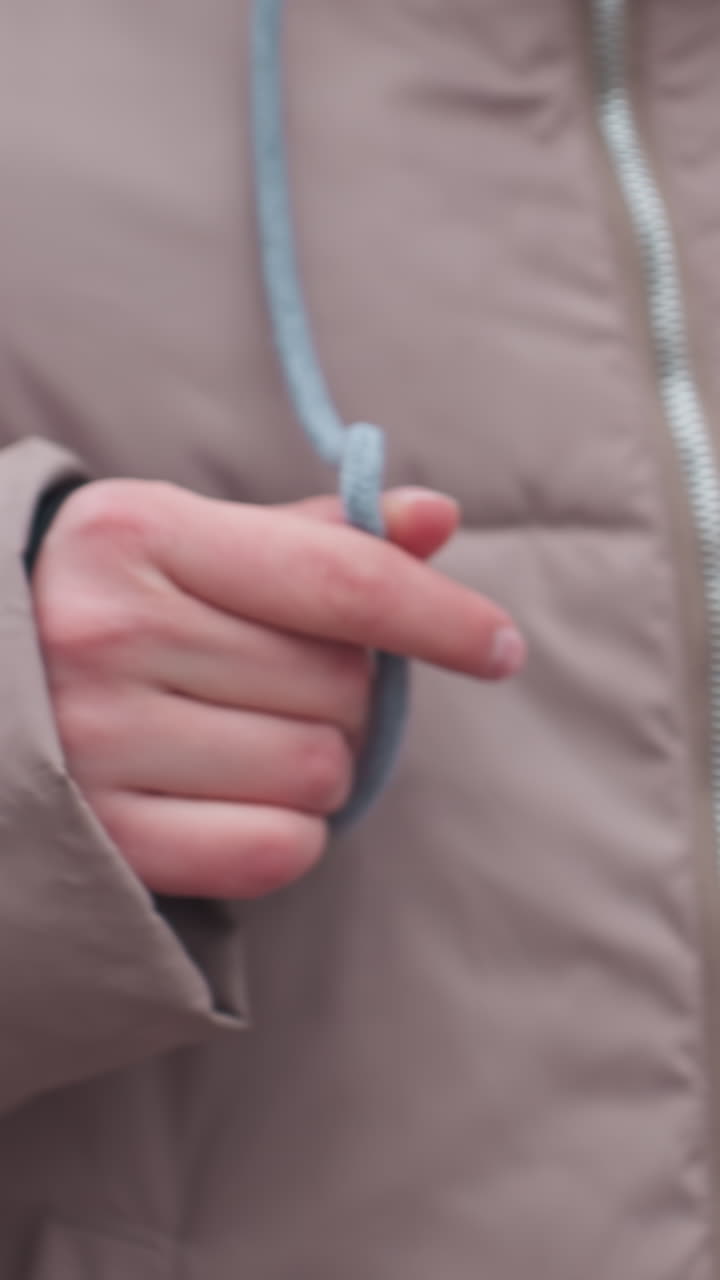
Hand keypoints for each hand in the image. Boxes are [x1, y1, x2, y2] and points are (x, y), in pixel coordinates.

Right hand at [31, 479, 524, 897]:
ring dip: (317, 763)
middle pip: (341, 684)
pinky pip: (275, 850)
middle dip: (347, 692)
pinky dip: (287, 832)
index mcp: (139, 534)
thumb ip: (318, 537)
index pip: (337, 579)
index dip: (438, 615)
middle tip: (281, 685)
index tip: (500, 646)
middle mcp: (108, 633)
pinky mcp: (105, 836)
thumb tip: (438, 519)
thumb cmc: (111, 605)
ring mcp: (96, 741)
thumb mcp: (191, 542)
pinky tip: (237, 798)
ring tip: (247, 738)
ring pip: (318, 769)